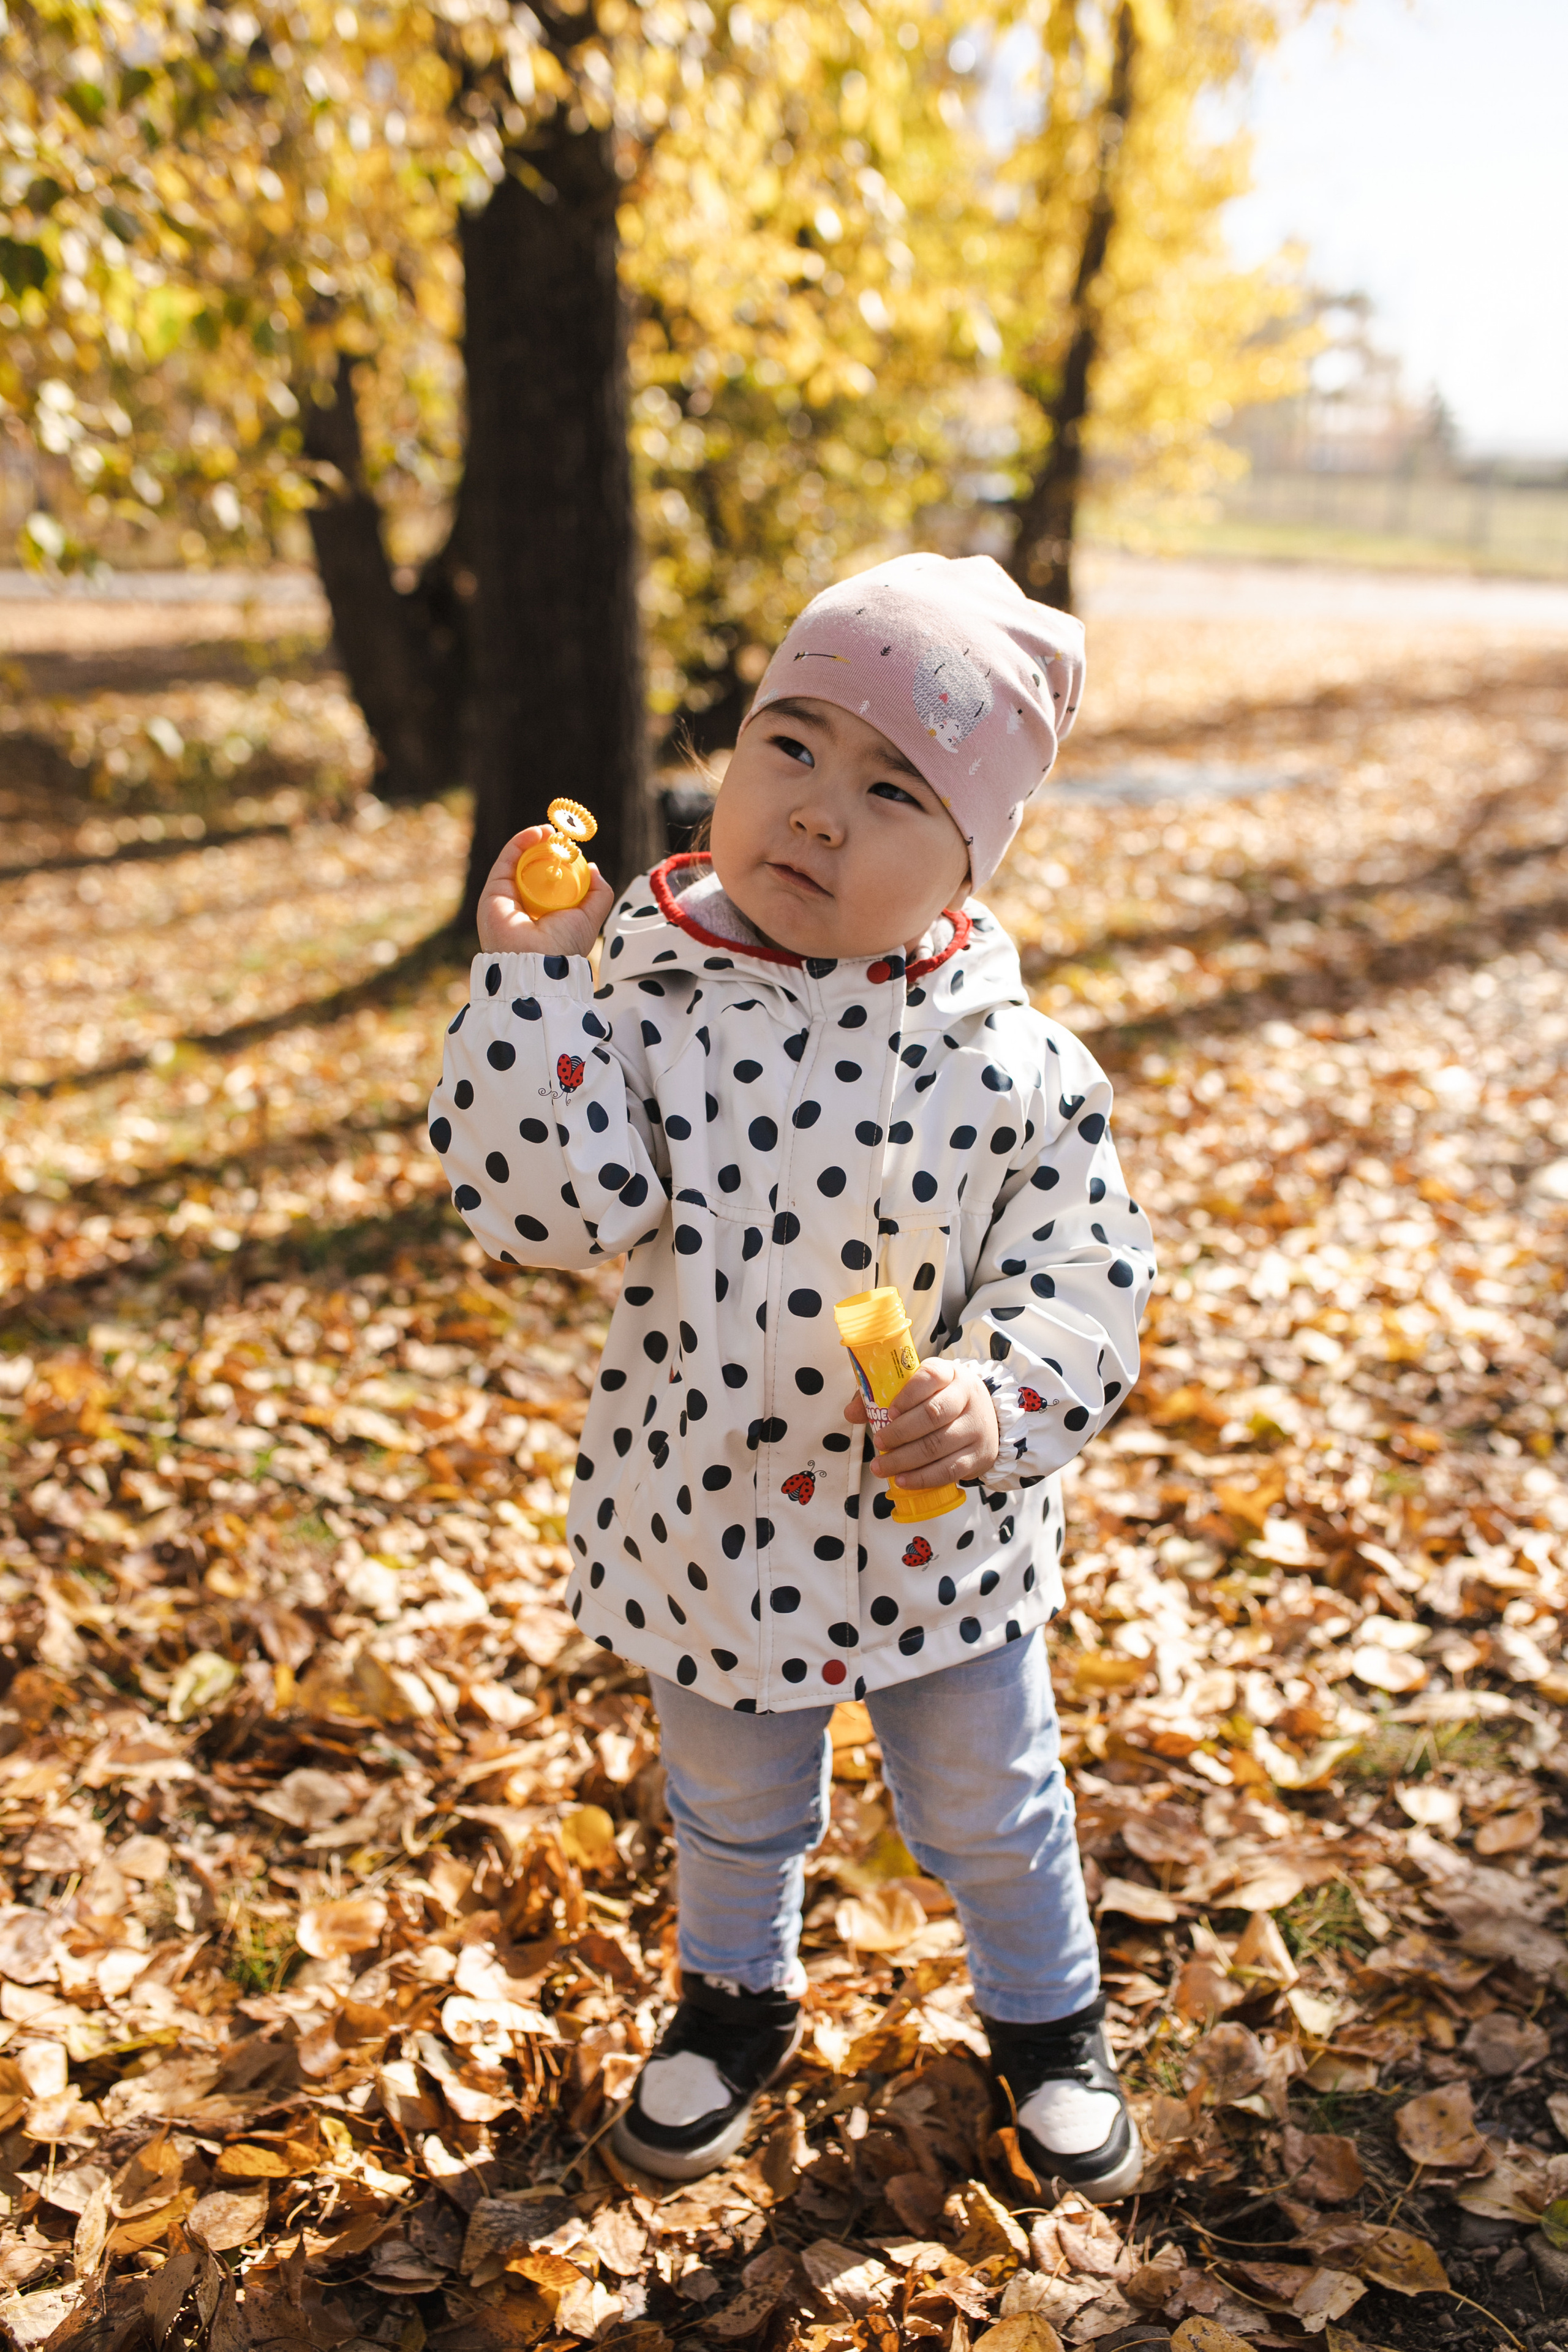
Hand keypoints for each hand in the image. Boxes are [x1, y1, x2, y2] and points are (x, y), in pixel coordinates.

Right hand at [476, 827, 615, 958]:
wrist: (538, 961)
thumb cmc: (565, 944)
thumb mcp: (590, 917)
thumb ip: (597, 894)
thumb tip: (593, 869)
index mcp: (544, 914)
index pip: (549, 882)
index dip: (559, 863)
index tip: (572, 849)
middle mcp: (523, 905)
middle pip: (532, 869)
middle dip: (547, 850)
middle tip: (562, 837)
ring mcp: (507, 897)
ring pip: (519, 861)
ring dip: (535, 842)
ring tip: (552, 832)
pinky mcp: (493, 890)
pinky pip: (507, 860)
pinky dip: (521, 842)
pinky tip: (538, 833)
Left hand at [844, 1358, 1000, 1488]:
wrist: (986, 1420)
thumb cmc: (939, 1401)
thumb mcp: (916, 1390)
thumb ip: (881, 1396)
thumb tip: (851, 1413)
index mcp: (949, 1373)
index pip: (930, 1377)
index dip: (907, 1395)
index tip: (888, 1412)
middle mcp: (968, 1397)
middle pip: (933, 1414)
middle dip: (900, 1432)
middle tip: (878, 1443)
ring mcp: (976, 1427)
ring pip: (939, 1445)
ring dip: (905, 1460)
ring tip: (881, 1468)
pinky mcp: (979, 1455)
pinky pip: (949, 1470)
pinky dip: (923, 1477)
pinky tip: (903, 1480)